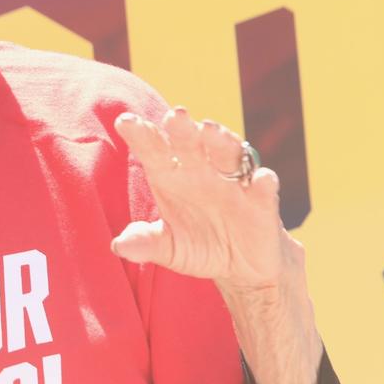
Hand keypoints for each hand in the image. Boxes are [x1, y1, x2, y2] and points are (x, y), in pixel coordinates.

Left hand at [111, 107, 285, 289]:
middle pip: (190, 143)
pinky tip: (262, 179)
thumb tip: (119, 246)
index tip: (125, 121)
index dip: (141, 135)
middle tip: (174, 116)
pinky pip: (264, 188)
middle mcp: (201, 170)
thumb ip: (146, 243)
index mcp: (171, 176)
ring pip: (227, 154)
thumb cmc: (198, 246)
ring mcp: (233, 182)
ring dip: (221, 141)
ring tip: (210, 130)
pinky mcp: (262, 201)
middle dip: (182, 129)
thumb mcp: (169, 248)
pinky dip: (264, 183)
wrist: (241, 267)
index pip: (153, 150)